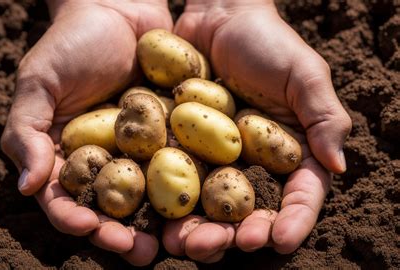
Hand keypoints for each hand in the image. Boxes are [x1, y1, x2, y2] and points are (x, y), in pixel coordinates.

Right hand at [0, 0, 171, 265]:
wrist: (119, 8)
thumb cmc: (72, 42)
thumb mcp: (39, 81)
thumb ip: (27, 131)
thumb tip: (30, 187)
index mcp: (67, 156)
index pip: (66, 200)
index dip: (75, 219)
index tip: (90, 228)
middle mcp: (105, 162)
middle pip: (111, 211)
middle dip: (122, 235)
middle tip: (142, 253)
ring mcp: (141, 154)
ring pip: (150, 200)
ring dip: (160, 226)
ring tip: (175, 244)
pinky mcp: (174, 139)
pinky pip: (183, 168)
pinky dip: (191, 190)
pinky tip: (205, 208)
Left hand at [163, 0, 350, 261]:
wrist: (215, 18)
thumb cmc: (265, 42)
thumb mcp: (304, 74)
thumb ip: (324, 118)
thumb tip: (338, 166)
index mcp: (288, 152)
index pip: (298, 195)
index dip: (292, 220)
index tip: (279, 239)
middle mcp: (251, 163)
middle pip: (248, 211)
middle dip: (237, 236)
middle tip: (222, 246)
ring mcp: (213, 160)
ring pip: (208, 208)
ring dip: (199, 231)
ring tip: (184, 245)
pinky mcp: (180, 150)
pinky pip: (173, 183)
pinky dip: (167, 206)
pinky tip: (157, 223)